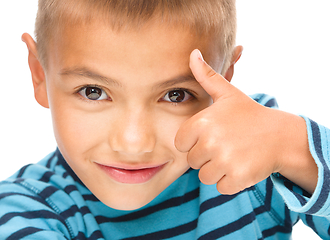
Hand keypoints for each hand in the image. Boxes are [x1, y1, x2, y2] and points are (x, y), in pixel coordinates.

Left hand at [175, 49, 315, 194]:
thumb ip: (206, 76)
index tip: (210, 136)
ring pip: (204, 176)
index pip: (181, 144)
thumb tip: (193, 53)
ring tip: (232, 155)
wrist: (280, 135)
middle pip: (192, 161)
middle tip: (225, 145)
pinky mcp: (237, 178)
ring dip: (217, 170)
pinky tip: (241, 166)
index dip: (194, 142)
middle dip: (206, 157)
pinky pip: (220, 187)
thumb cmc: (249, 114)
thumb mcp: (227, 93)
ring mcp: (224, 162)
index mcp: (201, 123)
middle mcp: (210, 143)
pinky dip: (230, 181)